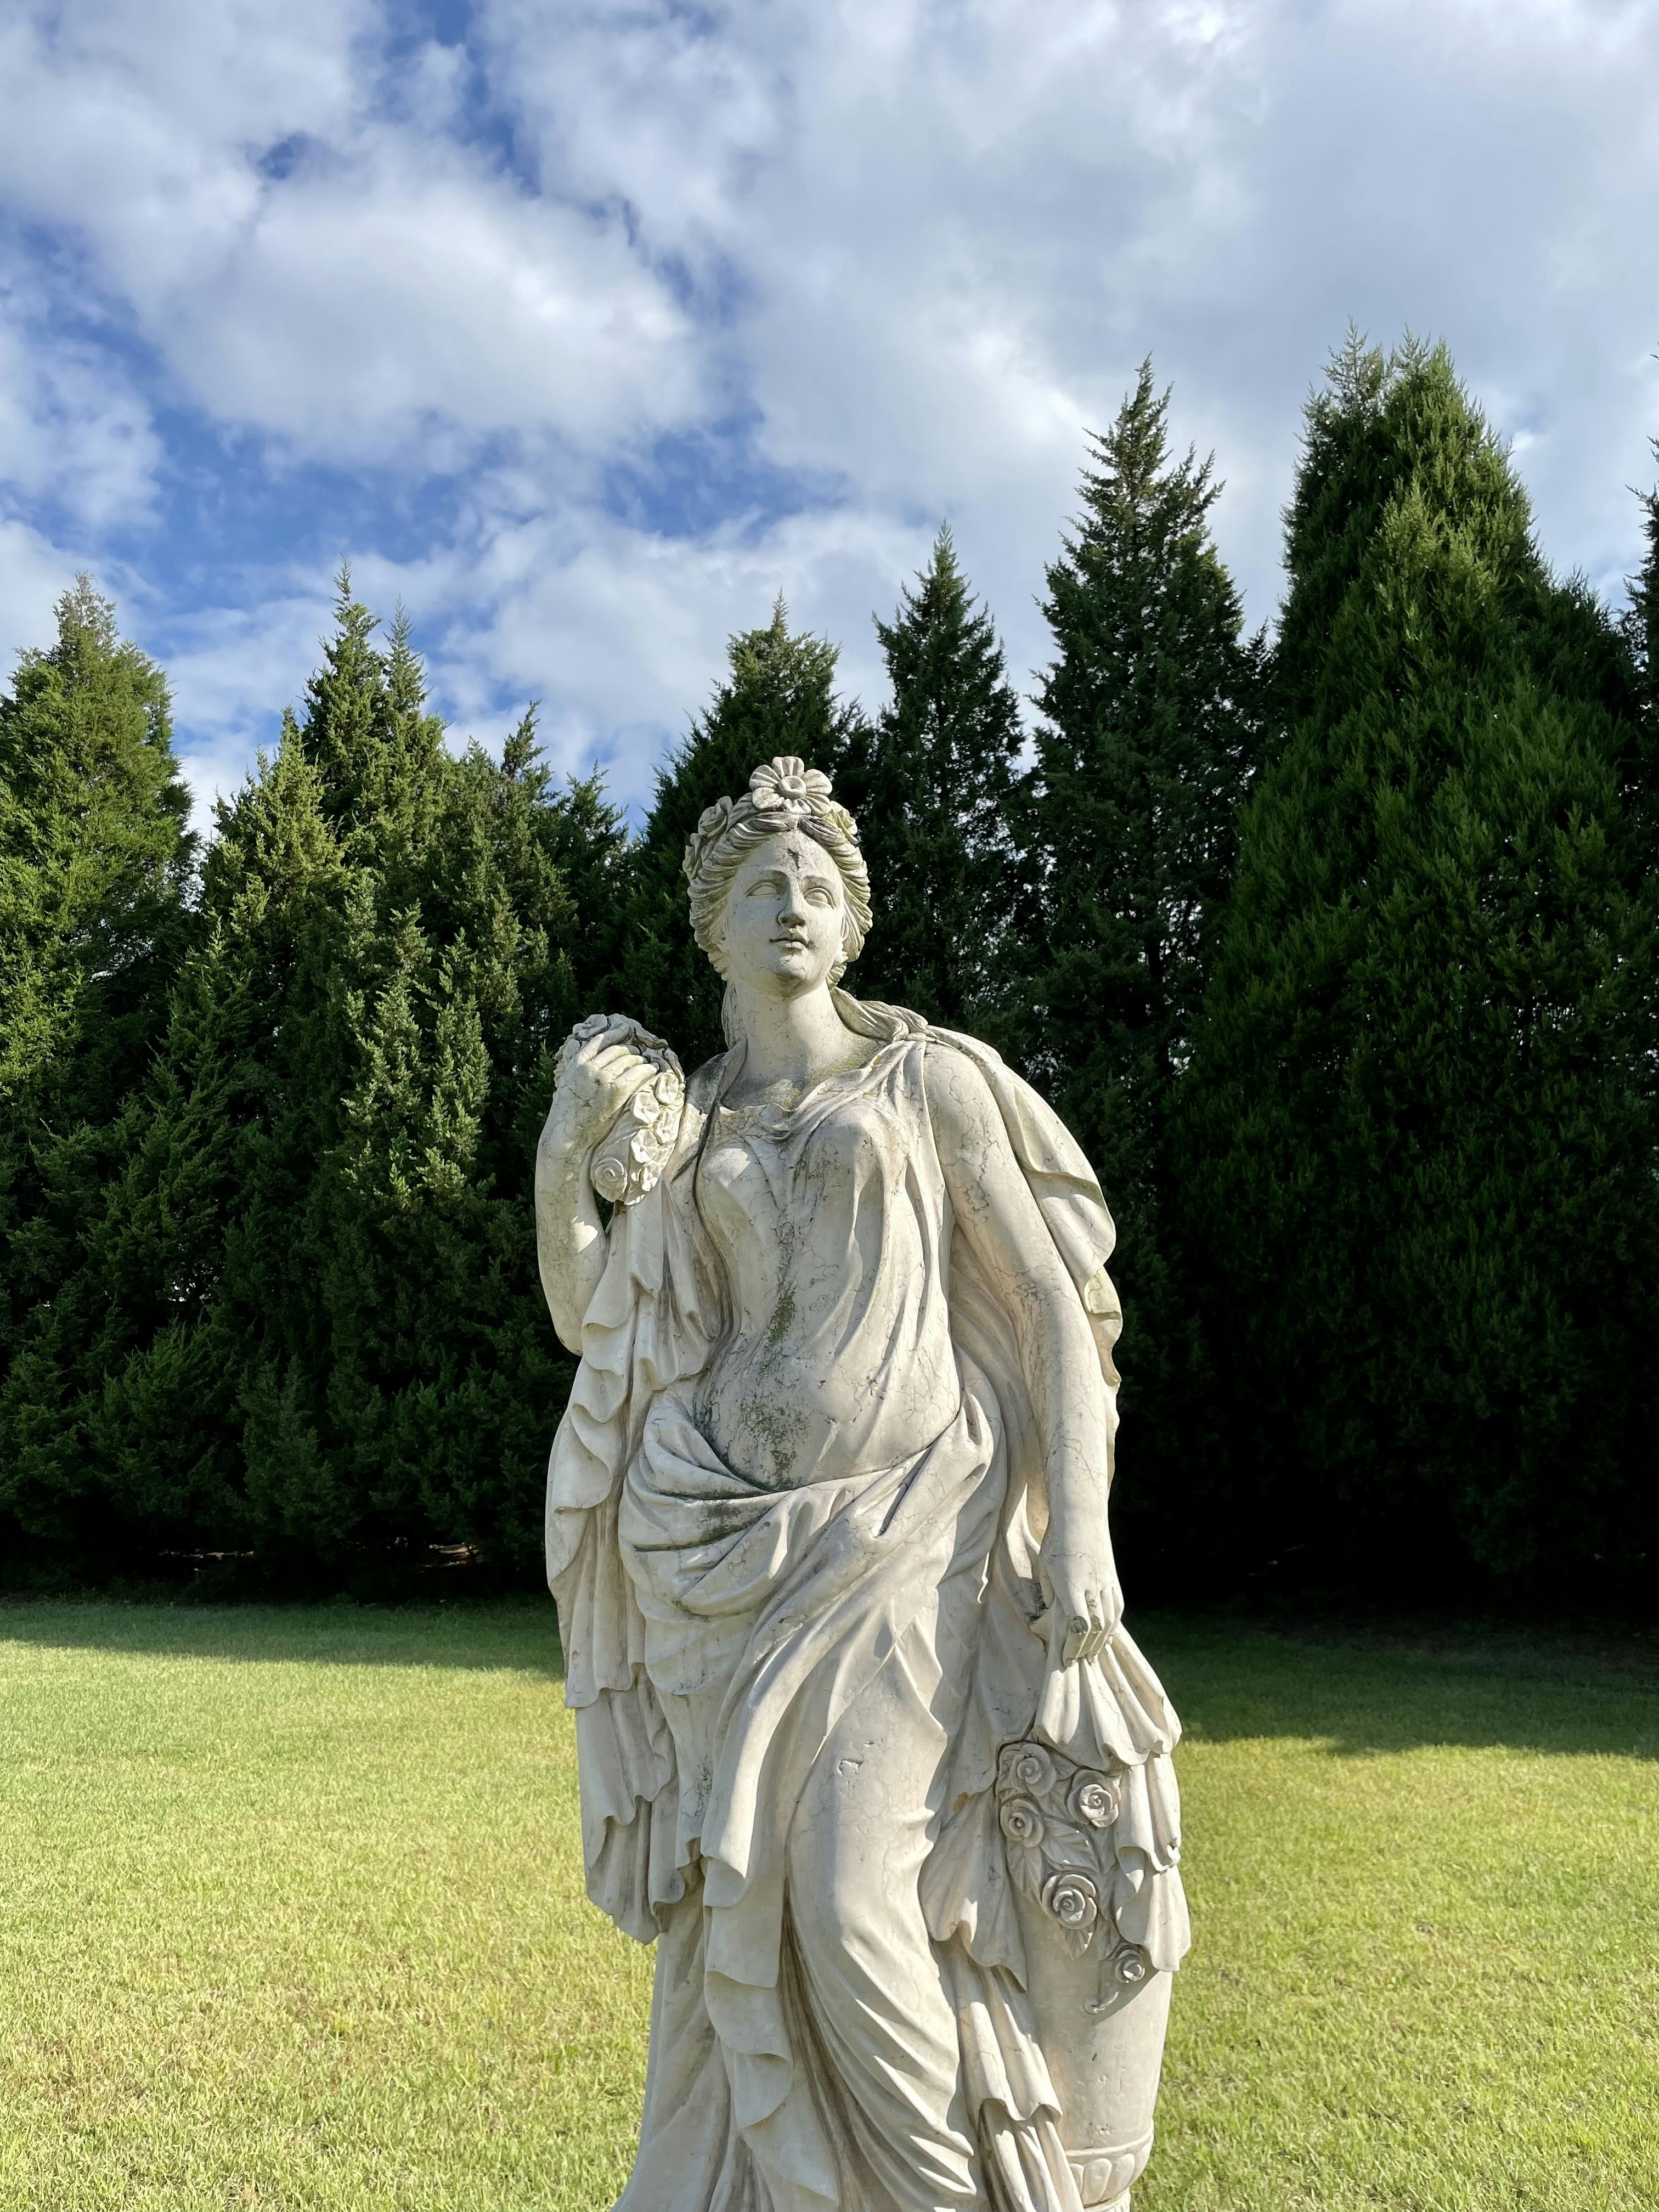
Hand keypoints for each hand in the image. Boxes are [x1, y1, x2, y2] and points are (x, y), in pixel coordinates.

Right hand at [545, 1022, 655, 1149]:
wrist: (569, 1136)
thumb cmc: (567, 1115)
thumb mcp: (566, 1085)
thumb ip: (577, 1070)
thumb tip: (590, 1060)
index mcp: (577, 1064)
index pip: (599, 1041)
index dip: (615, 1034)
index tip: (625, 1030)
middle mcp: (590, 1067)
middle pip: (618, 1049)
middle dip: (630, 1051)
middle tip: (638, 1055)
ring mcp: (604, 1078)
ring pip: (629, 1059)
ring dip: (640, 1060)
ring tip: (646, 1064)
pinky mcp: (616, 1091)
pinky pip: (637, 1073)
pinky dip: (647, 1069)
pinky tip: (651, 1070)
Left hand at [1036, 1532, 1122, 1667]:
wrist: (1081, 1516)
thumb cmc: (1056, 1542)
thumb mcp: (1044, 1568)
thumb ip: (1050, 1595)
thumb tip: (1054, 1618)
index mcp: (1070, 1585)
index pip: (1077, 1625)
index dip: (1073, 1646)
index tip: (1066, 1659)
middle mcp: (1091, 1587)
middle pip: (1094, 1628)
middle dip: (1085, 1649)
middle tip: (1077, 1661)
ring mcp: (1106, 1583)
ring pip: (1108, 1621)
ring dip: (1099, 1641)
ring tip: (1091, 1654)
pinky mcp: (1113, 1580)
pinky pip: (1117, 1610)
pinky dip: (1112, 1626)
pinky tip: (1105, 1635)